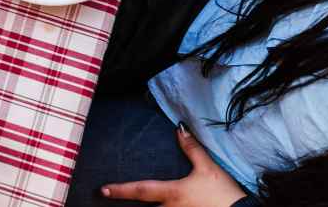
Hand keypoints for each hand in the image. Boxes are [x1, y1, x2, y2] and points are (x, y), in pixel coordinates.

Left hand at [103, 124, 246, 205]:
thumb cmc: (223, 194)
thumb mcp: (208, 168)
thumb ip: (192, 149)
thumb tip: (179, 129)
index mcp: (172, 193)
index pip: (140, 190)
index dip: (120, 189)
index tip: (103, 189)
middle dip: (131, 203)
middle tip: (114, 196)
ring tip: (140, 203)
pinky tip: (160, 206)